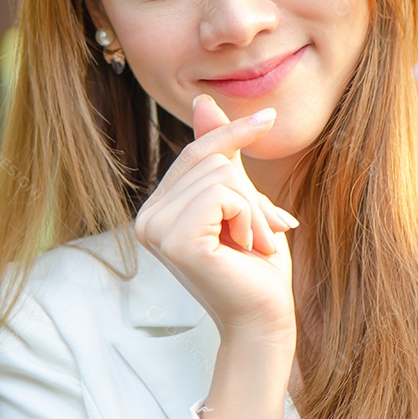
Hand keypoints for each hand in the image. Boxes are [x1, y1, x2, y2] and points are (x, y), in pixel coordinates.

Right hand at [134, 94, 298, 338]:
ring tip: (251, 244)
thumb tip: (203, 101)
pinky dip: (248, 216)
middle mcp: (148, 218)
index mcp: (159, 208)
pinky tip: (244, 247)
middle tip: (256, 235)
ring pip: (221, 174)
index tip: (269, 116)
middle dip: (249, 194)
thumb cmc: (256, 265)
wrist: (265, 317)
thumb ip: (221, 154)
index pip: (196, 151)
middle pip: (211, 159)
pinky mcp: (175, 241)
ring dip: (252, 210)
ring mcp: (156, 230)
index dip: (233, 133)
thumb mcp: (241, 198)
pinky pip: (222, 194)